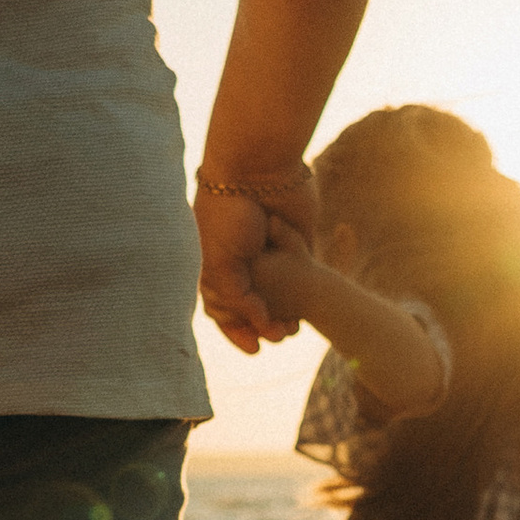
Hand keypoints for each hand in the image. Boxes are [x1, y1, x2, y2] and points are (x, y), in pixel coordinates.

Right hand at [194, 161, 315, 352]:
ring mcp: (270, 253)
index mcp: (214, 265)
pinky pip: (302, 273)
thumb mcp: (219, 263)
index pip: (223, 309)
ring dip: (285, 315)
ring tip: (292, 331)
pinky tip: (305, 308)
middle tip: (278, 338)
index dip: (237, 331)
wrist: (256, 171)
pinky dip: (302, 292)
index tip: (254, 348)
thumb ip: (236, 298)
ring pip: (280, 295)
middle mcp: (241, 261)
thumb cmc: (227, 212)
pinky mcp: (297, 242)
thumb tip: (262, 326)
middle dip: (263, 326)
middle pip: (252, 307)